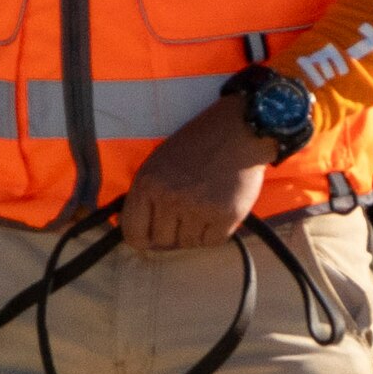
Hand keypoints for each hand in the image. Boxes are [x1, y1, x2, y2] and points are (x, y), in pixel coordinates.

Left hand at [120, 98, 272, 252]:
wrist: (239, 130)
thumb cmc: (198, 144)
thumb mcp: (158, 162)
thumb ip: (144, 195)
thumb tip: (136, 229)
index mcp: (147, 183)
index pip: (133, 233)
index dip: (143, 237)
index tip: (152, 234)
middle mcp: (169, 198)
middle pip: (162, 241)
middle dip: (172, 232)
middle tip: (186, 211)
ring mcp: (197, 208)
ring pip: (188, 243)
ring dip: (195, 231)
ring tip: (204, 205)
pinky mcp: (224, 215)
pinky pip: (212, 242)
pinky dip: (215, 231)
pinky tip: (218, 209)